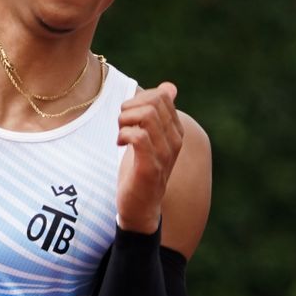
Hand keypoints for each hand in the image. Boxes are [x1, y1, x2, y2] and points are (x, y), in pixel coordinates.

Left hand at [116, 82, 183, 234]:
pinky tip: (120, 144)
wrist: (140, 207)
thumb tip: (169, 87)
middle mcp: (174, 140)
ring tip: (120, 134)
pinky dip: (124, 135)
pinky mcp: (150, 167)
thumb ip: (159, 112)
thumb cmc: (141, 169)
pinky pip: (139, 136)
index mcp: (175, 131)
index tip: (129, 117)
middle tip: (122, 124)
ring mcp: (164, 154)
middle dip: (130, 107)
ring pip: (147, 115)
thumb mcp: (151, 137)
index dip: (138, 99)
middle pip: (155, 102)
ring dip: (125, 120)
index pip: (162, 96)